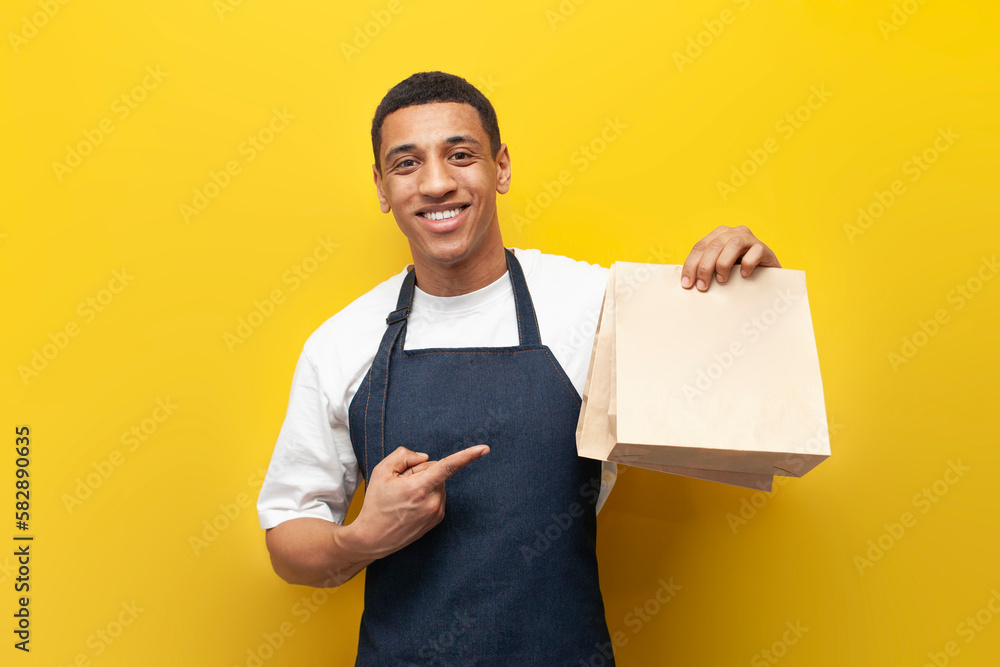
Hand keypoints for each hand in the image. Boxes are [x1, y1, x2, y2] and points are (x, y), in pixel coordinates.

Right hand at [352, 445, 489, 557]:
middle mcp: (433, 501)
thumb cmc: (376, 503)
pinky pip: (437, 495)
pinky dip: (426, 494)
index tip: (485, 449)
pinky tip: (410, 505)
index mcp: (420, 488)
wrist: (372, 538)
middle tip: (400, 486)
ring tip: (404, 498)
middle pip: (436, 470)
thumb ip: (404, 455)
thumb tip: (425, 458)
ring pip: (437, 482)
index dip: (467, 456)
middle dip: (421, 471)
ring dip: (424, 484)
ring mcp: (437, 512)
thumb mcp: (381, 471)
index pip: (447, 467)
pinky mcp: (438, 519)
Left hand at [681, 225, 779, 291]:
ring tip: (722, 280)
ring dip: (723, 264)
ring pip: (733, 245)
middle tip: (702, 286)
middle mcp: (733, 232)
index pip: (699, 247)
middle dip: (705, 268)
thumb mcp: (718, 268)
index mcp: (718, 235)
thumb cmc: (738, 272)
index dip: (691, 265)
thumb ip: (705, 268)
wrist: (766, 275)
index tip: (687, 283)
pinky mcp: (764, 248)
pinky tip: (744, 275)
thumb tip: (687, 282)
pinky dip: (747, 264)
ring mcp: (749, 238)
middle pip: (713, 246)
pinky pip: (755, 252)